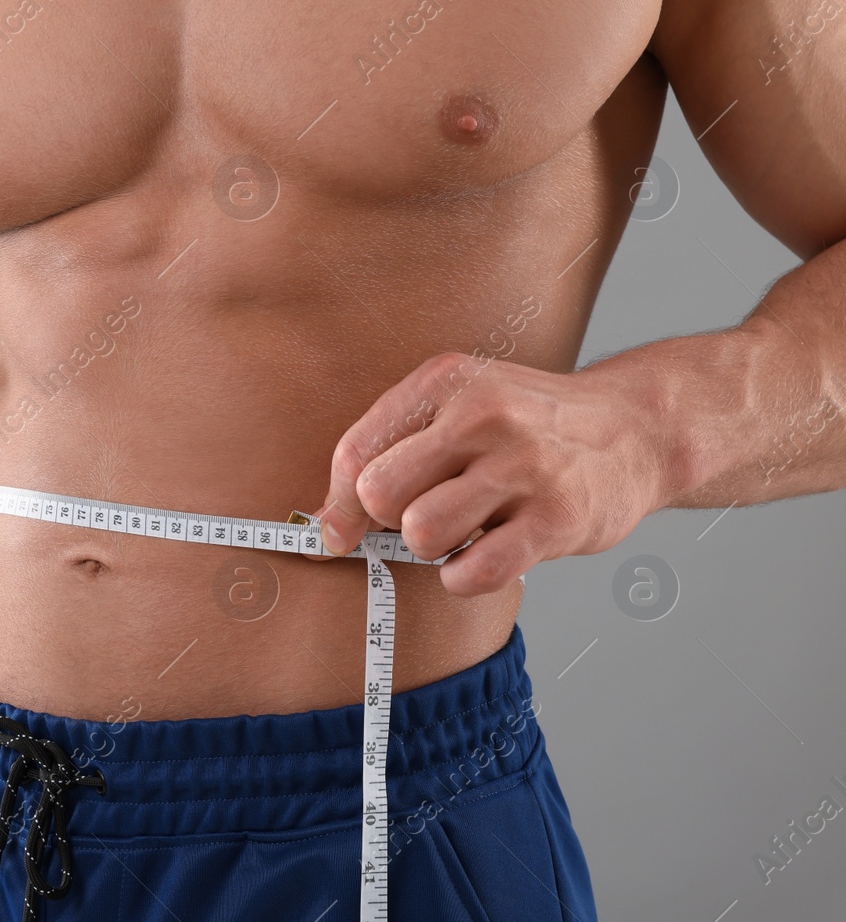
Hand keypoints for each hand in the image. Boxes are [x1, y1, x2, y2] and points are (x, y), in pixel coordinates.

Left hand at [309, 353, 667, 595]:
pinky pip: (473, 571)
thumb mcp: (455, 408)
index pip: (356, 453)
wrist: (636, 429)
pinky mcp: (557, 519)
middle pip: (380, 495)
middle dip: (387, 523)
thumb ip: (388, 454)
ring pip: (422, 533)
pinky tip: (482, 555)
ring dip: (431, 548)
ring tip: (462, 530)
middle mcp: (484, 417)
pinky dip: (463, 577)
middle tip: (420, 517)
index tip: (342, 531)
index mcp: (446, 383)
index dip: (339, 504)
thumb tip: (323, 531)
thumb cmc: (527, 426)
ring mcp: (524, 467)